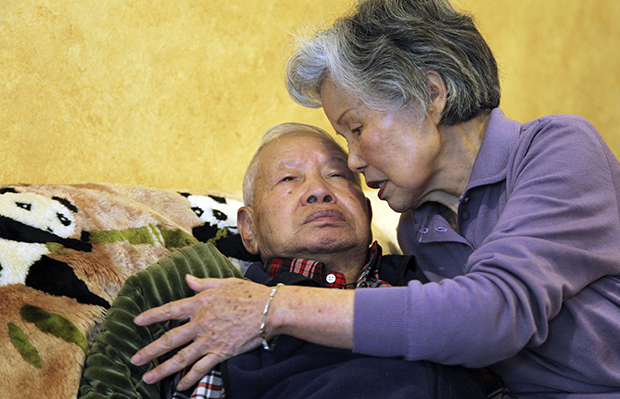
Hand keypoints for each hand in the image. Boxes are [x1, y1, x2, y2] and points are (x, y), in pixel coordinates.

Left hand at [131, 275, 271, 389]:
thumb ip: (203, 283)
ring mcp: (210, 340)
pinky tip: (180, 386)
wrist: (270, 310)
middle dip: (150, 351)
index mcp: (200, 303)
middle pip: (170, 339)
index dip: (152, 316)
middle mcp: (201, 322)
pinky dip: (190, 379)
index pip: (170, 310)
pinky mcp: (222, 353)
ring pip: (181, 358)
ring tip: (148, 378)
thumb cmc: (250, 294)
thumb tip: (187, 279)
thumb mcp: (224, 283)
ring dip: (163, 369)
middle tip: (135, 360)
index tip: (138, 321)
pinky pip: (202, 369)